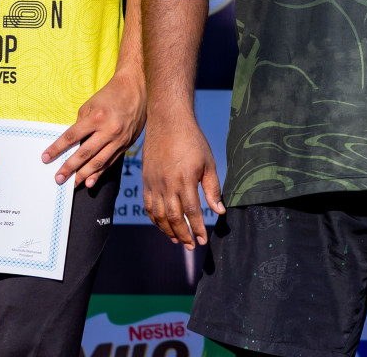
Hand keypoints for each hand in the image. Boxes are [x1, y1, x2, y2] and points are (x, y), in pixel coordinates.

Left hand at [43, 66, 146, 188]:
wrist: (135, 89)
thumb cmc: (109, 95)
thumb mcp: (90, 105)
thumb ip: (81, 124)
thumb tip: (73, 143)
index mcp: (96, 117)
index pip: (72, 136)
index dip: (57, 148)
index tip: (46, 158)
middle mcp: (108, 130)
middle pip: (84, 153)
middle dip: (69, 168)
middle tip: (58, 178)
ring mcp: (119, 139)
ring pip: (98, 162)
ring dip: (84, 175)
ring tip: (72, 184)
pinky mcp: (126, 144)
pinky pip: (111, 162)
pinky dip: (100, 173)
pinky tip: (90, 182)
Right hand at [141, 115, 224, 248]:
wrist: (167, 121)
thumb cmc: (192, 140)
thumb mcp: (208, 163)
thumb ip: (213, 188)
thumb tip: (219, 211)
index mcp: (185, 180)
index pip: (192, 212)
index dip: (197, 228)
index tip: (203, 240)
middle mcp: (167, 184)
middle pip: (173, 217)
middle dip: (183, 235)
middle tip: (191, 246)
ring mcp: (154, 183)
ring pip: (158, 215)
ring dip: (168, 231)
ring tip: (178, 240)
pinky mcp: (146, 180)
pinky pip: (148, 206)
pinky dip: (154, 219)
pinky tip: (162, 226)